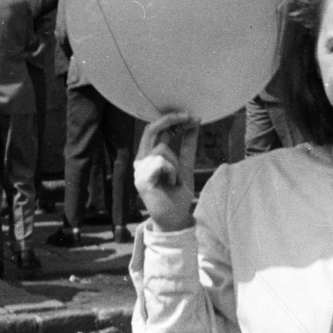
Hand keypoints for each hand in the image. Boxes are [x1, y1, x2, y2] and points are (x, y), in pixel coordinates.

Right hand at [134, 112, 198, 231]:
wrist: (175, 216)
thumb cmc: (178, 192)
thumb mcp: (185, 163)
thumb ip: (187, 144)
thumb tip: (194, 122)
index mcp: (148, 155)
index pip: (155, 130)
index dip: (171, 120)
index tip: (190, 116)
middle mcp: (140, 160)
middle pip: (151, 130)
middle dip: (171, 120)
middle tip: (189, 116)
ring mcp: (138, 170)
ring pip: (162, 149)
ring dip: (176, 163)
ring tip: (175, 180)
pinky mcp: (141, 179)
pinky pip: (161, 162)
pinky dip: (172, 172)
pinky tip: (171, 184)